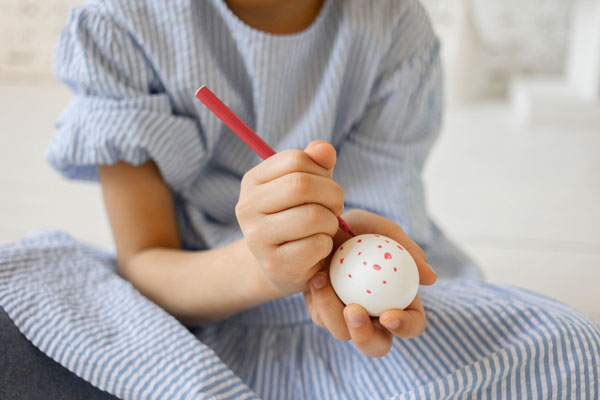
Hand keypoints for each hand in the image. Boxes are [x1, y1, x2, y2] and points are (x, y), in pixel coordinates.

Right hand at [236, 140, 343, 296]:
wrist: (281, 265)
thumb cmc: (297, 217)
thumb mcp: (306, 186)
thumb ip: (316, 164)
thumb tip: (325, 150)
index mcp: (252, 181)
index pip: (295, 160)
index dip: (321, 170)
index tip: (325, 185)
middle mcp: (247, 207)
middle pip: (302, 186)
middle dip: (332, 195)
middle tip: (335, 208)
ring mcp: (257, 238)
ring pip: (312, 216)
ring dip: (331, 222)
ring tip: (326, 227)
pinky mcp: (274, 264)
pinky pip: (316, 245)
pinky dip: (327, 245)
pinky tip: (317, 249)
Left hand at [303, 209, 436, 357]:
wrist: (324, 227)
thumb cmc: (361, 229)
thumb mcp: (382, 230)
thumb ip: (408, 248)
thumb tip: (430, 278)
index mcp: (401, 302)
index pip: (412, 325)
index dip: (405, 326)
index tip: (389, 315)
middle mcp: (375, 317)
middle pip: (377, 346)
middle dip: (365, 337)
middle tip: (353, 311)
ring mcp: (347, 318)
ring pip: (343, 333)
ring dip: (332, 312)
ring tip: (323, 280)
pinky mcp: (323, 312)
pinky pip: (321, 317)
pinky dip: (318, 298)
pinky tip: (316, 277)